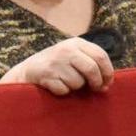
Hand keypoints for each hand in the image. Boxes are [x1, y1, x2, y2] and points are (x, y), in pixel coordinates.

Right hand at [0, 38, 114, 95]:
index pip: (101, 56)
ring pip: (78, 82)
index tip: (108, 82)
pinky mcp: (46, 75)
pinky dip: (63, 92)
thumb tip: (107, 83)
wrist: (28, 70)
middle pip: (92, 69)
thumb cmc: (58, 65)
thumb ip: (91, 63)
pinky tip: (56, 85)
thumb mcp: (74, 56)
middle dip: (97, 82)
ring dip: (76, 87)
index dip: (108, 72)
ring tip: (67, 82)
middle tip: (96, 89)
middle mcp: (66, 49)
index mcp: (76, 43)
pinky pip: (64, 90)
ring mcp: (55, 62)